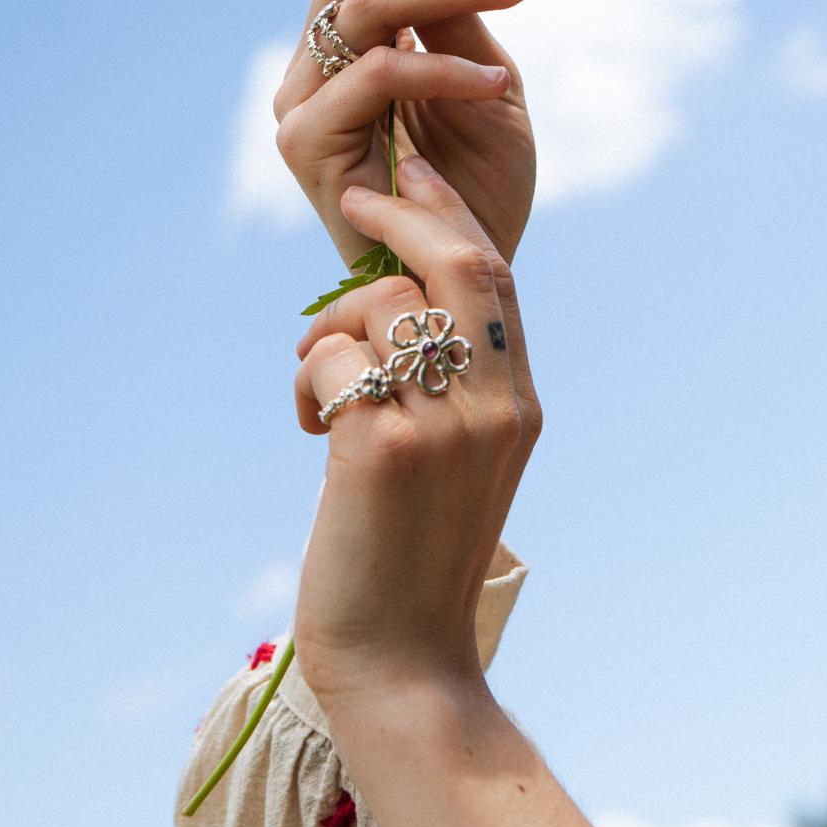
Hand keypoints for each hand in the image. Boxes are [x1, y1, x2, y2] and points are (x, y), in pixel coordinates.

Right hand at [273, 0, 535, 264]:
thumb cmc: (482, 191)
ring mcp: (305, 101)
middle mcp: (320, 64)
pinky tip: (496, 80)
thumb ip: (456, 18)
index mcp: (358, 45)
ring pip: (363, 5)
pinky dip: (439, 69)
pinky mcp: (306, 145)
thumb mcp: (489, 87)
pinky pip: (376, 78)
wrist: (469, 285)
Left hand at [291, 155, 541, 706]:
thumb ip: (456, 382)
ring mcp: (444, 426)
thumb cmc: (414, 551)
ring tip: (319, 385)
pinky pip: (330, 356)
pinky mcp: (381, 448)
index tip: (413, 169)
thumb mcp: (463, 458)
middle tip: (356, 196)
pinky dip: (306, 379)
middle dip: (403, 211)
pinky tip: (310, 432)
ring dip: (331, 326)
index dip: (451, 212)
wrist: (401, 657)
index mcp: (520, 402)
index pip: (495, 276)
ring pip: (379, 302)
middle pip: (458, 261)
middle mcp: (495, 405)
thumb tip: (403, 296)